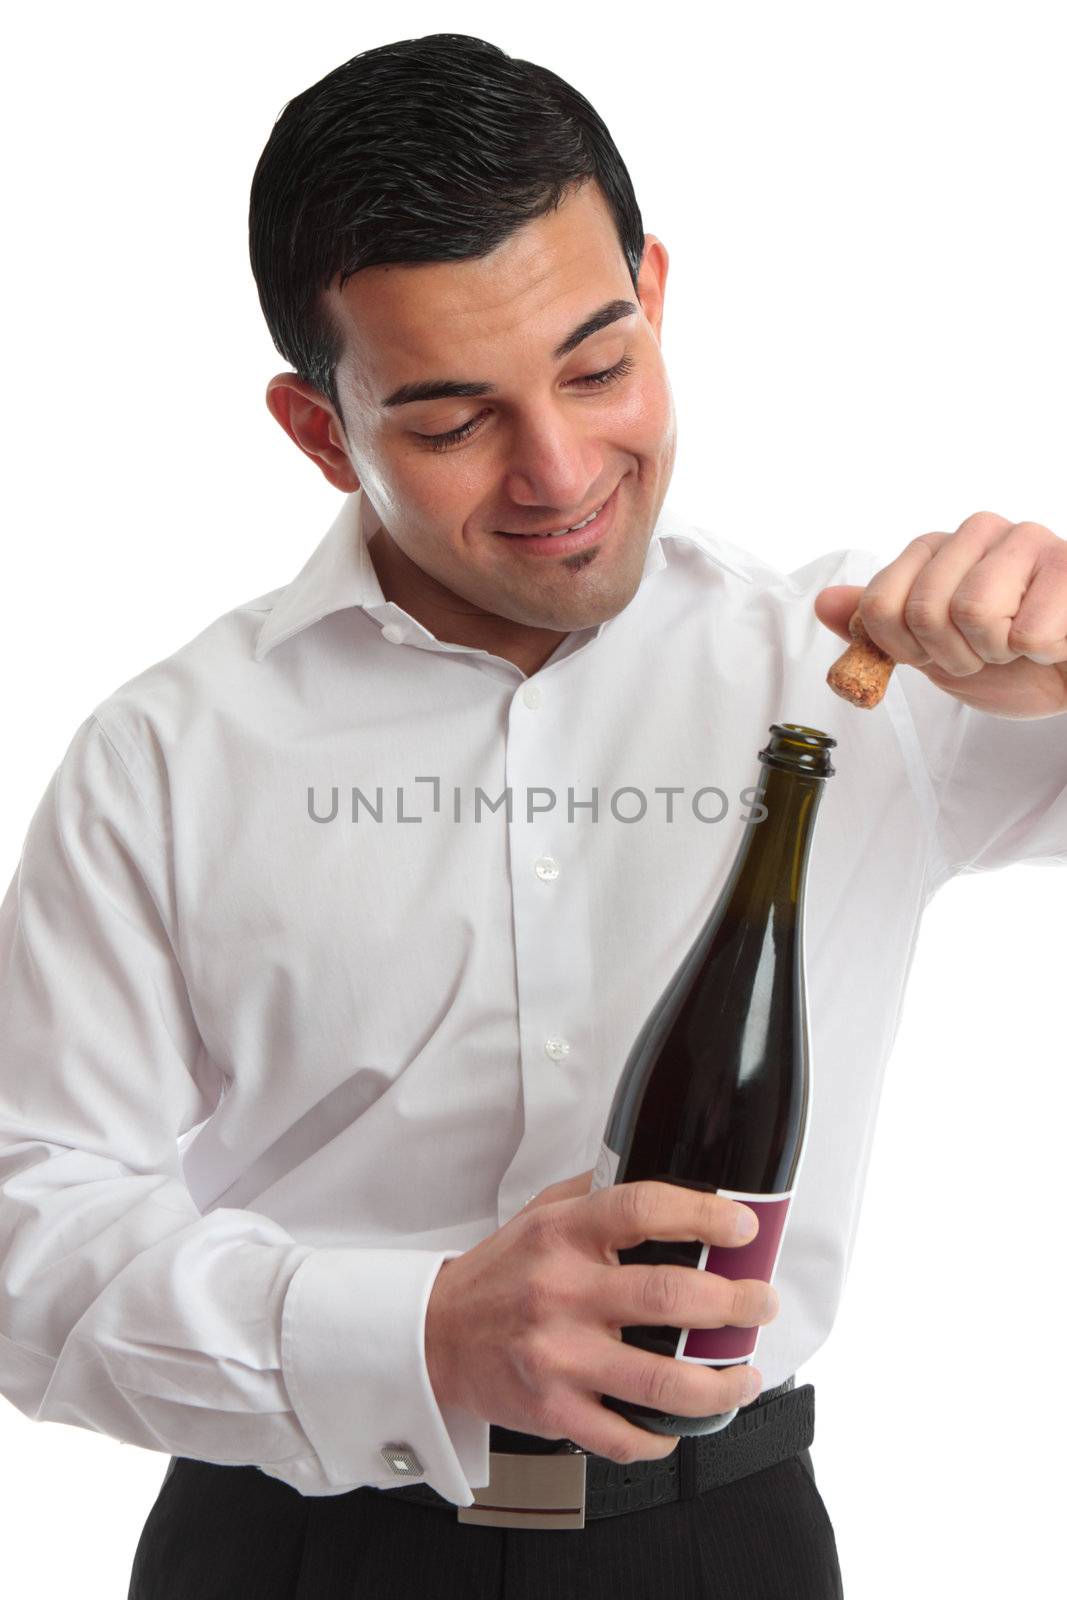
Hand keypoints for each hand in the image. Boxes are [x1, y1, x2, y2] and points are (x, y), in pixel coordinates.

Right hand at [424, 1177, 777, 1465]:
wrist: (436, 1335)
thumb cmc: (499, 1273)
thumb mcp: (542, 1213)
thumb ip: (598, 1193)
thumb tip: (664, 1175)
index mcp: (564, 1234)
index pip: (645, 1210)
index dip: (705, 1216)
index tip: (742, 1228)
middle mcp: (562, 1292)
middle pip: (670, 1296)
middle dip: (735, 1303)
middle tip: (759, 1304)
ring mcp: (559, 1356)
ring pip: (662, 1380)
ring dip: (721, 1383)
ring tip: (744, 1374)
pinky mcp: (553, 1410)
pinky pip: (626, 1434)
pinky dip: (665, 1434)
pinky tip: (682, 1421)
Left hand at [815, 511, 1066, 717]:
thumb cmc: (1008, 664)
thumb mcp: (929, 652)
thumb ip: (877, 626)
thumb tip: (824, 602)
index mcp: (935, 550)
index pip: (880, 603)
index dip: (902, 647)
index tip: (933, 655)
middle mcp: (977, 532)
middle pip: (924, 609)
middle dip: (953, 655)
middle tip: (986, 654)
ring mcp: (1025, 540)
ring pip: (974, 611)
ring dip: (996, 652)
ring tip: (1018, 645)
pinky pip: (1027, 629)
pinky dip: (1040, 652)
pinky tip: (1053, 639)